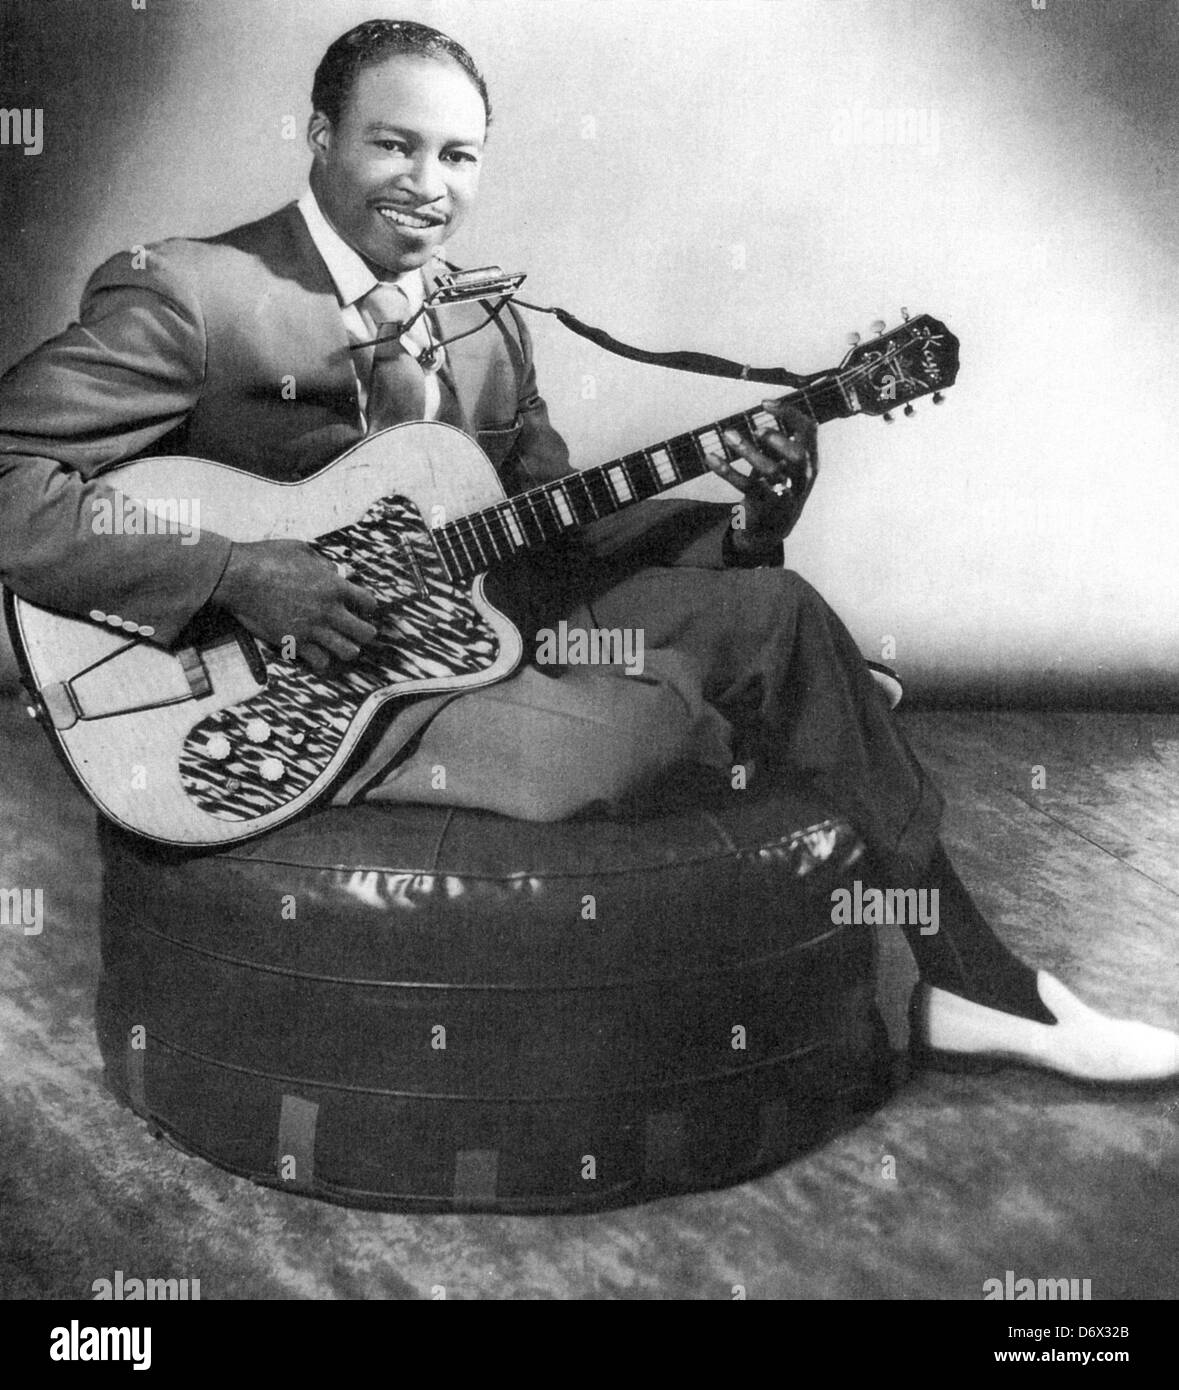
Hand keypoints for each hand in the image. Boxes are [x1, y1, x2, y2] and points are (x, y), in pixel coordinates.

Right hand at [212, 539, 379, 673]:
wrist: (237, 576)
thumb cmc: (266, 558)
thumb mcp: (301, 550)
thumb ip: (323, 563)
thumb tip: (335, 571)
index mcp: (333, 585)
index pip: (368, 602)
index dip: (367, 607)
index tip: (359, 608)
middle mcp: (328, 610)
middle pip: (366, 633)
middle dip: (364, 633)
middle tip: (356, 631)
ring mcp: (312, 628)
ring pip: (349, 652)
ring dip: (347, 649)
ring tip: (339, 645)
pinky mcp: (294, 642)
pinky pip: (320, 661)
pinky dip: (321, 660)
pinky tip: (316, 653)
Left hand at [708, 401, 819, 552]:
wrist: (771, 529)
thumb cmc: (777, 486)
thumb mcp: (783, 462)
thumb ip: (778, 440)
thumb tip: (767, 408)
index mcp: (811, 460)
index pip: (809, 430)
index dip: (788, 412)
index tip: (764, 403)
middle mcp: (803, 477)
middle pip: (799, 455)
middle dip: (778, 439)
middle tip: (756, 430)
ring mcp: (785, 494)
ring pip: (771, 471)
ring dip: (747, 451)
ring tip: (728, 435)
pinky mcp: (764, 506)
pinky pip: (745, 486)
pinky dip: (726, 470)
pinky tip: (710, 457)